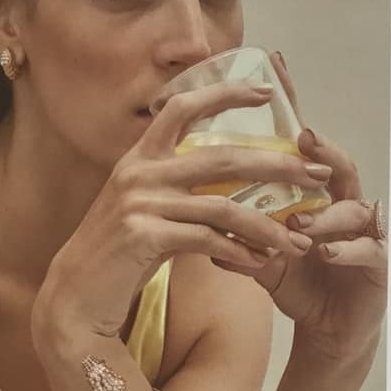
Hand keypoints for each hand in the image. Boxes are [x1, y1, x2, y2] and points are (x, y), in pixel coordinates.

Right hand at [31, 80, 332, 341]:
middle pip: (223, 157)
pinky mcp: (144, 236)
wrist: (74, 299)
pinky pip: (207, 240)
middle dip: (277, 164)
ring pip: (224, 205)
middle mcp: (140, 172)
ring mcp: (141, 203)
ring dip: (268, 225)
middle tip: (316, 173)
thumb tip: (234, 192)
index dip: (224, 93)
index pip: (182, 108)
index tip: (265, 90)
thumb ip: (181, 194)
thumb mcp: (147, 213)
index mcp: (140, 158)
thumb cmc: (118, 258)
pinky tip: (261, 263)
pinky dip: (239, 252)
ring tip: (299, 241)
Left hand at [212, 55, 386, 362]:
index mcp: (315, 198)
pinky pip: (368, 250)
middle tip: (302, 139)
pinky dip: (345, 249)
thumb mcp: (265, 260)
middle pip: (338, 166)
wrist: (331, 332)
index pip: (303, 149)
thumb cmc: (302, 286)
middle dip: (322, 151)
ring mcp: (367, 232)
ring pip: (352, 208)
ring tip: (298, 221)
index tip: (274, 67)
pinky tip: (322, 251)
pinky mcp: (381, 264)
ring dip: (325, 213)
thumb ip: (241, 239)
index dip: (292, 107)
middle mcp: (344, 206)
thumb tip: (202, 221)